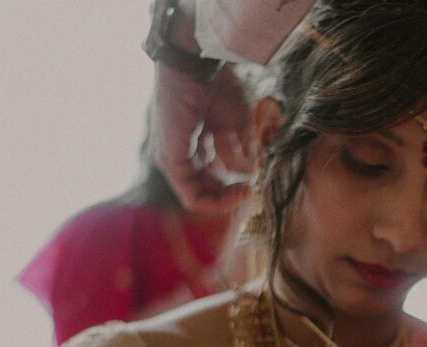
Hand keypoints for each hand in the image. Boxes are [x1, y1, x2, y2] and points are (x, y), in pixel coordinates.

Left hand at [150, 62, 251, 214]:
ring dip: (227, 196)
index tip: (253, 185)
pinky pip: (193, 197)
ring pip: (200, 195)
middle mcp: (178, 154)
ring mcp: (171, 160)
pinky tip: (238, 190)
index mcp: (191, 144)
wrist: (197, 67)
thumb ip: (246, 151)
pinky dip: (217, 200)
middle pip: (204, 190)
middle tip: (251, 191)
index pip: (209, 178)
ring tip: (245, 186)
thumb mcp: (239, 125)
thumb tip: (255, 173)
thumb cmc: (218, 87)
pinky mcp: (170, 162)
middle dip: (230, 196)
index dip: (232, 188)